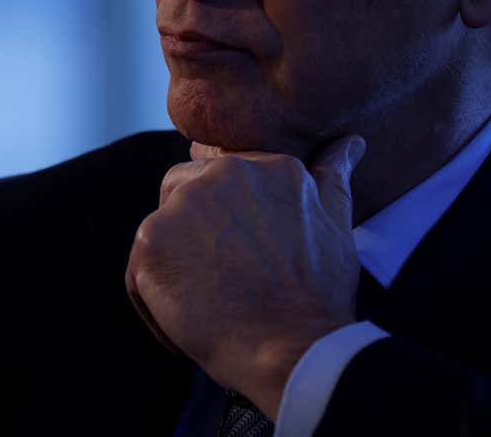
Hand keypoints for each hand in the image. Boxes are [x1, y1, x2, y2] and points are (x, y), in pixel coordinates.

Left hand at [124, 133, 367, 417]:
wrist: (294, 349)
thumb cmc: (319, 295)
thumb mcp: (337, 225)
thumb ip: (334, 176)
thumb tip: (351, 142)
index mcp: (267, 164)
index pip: (219, 174)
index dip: (223, 219)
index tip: (238, 255)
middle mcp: (222, 172)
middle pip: (181, 189)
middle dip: (193, 233)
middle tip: (221, 281)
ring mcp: (183, 204)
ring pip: (160, 229)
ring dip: (175, 263)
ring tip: (206, 303)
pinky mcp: (150, 240)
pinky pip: (138, 268)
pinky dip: (155, 299)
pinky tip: (186, 323)